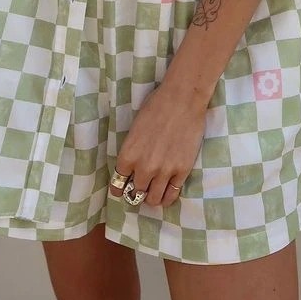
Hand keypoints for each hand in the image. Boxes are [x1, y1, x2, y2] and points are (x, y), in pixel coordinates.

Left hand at [109, 77, 207, 207]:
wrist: (182, 100)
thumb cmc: (156, 107)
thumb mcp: (135, 129)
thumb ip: (133, 150)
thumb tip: (134, 165)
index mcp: (128, 155)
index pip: (118, 184)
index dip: (120, 189)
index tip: (122, 190)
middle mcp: (144, 168)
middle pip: (136, 194)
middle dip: (137, 192)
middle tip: (141, 188)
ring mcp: (164, 171)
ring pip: (154, 199)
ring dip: (152, 198)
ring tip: (154, 192)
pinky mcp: (182, 171)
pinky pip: (172, 195)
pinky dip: (167, 197)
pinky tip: (167, 193)